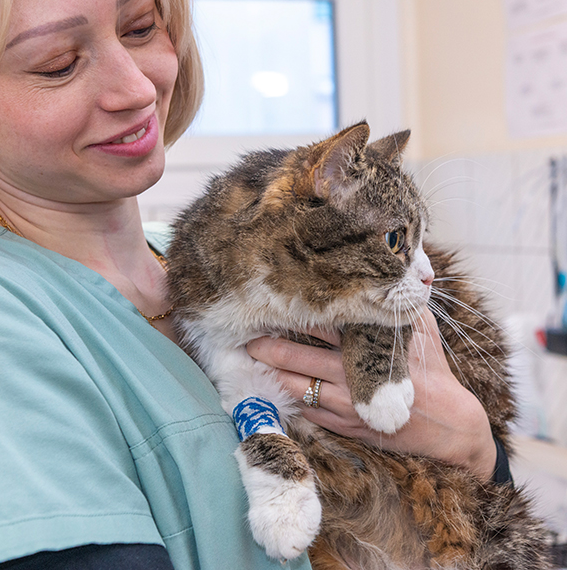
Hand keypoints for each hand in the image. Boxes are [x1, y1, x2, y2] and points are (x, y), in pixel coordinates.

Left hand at [245, 308, 496, 480]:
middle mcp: (351, 374)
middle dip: (267, 344)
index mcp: (367, 346)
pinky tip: (268, 384)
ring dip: (270, 370)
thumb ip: (398, 302)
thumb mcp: (422, 330)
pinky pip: (305, 409)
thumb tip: (389, 267)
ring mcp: (344, 403)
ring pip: (295, 384)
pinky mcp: (343, 425)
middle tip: (244, 332)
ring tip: (248, 357)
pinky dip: (285, 396)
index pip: (321, 325)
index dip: (293, 315)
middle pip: (298, 355)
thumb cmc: (433, 371)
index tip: (271, 304)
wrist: (450, 428)